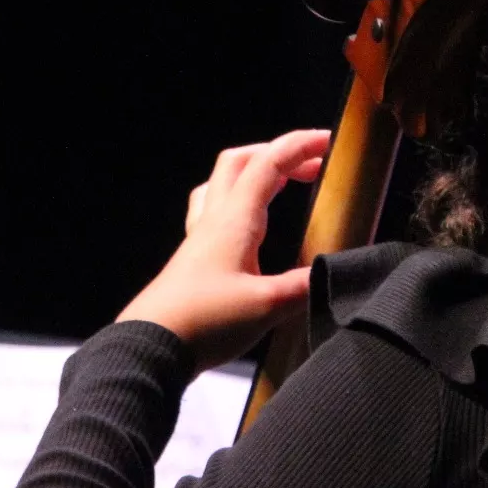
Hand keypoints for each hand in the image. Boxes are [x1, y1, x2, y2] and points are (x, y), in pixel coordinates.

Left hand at [116, 128, 329, 373]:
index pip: (268, 164)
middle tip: (311, 165)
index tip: (329, 140)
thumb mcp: (267, 306)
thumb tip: (335, 271)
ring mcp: (199, 240)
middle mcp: (214, 221)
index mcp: (234, 220)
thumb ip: (306, 286)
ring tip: (281, 185)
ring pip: (222, 184)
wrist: (151, 347)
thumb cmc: (205, 321)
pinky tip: (250, 229)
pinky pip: (214, 213)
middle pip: (239, 163)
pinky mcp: (192, 261)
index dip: (300, 146)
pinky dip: (239, 204)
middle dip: (277, 153)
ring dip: (253, 174)